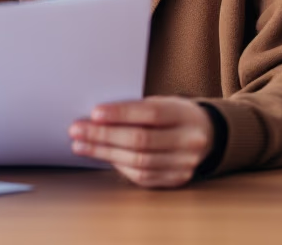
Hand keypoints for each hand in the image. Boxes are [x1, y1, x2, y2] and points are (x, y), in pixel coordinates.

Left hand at [69, 96, 213, 188]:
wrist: (205, 134)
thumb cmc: (172, 114)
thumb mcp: (161, 102)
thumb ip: (135, 108)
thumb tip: (96, 116)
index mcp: (184, 114)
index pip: (150, 114)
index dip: (120, 114)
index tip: (93, 113)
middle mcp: (189, 141)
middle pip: (141, 141)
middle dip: (104, 136)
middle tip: (76, 131)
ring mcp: (185, 163)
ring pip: (139, 162)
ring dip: (105, 153)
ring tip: (80, 145)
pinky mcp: (177, 179)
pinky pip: (143, 177)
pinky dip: (119, 166)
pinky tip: (103, 156)